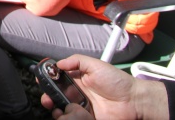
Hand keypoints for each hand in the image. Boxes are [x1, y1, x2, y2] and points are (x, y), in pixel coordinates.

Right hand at [40, 54, 167, 119]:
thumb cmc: (116, 80)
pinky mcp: (86, 119)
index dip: (47, 81)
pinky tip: (69, 114)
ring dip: (55, 109)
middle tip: (47, 99)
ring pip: (61, 110)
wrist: (134, 101)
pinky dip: (67, 118)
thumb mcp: (96, 65)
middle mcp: (77, 94)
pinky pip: (72, 119)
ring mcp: (81, 108)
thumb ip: (76, 61)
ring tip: (58, 109)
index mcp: (77, 80)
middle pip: (55, 97)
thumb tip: (58, 64)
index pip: (57, 80)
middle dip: (47, 97)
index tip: (40, 81)